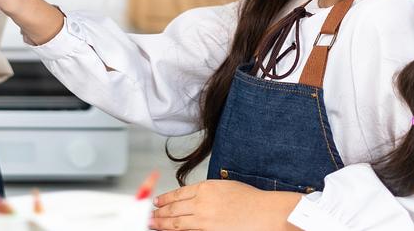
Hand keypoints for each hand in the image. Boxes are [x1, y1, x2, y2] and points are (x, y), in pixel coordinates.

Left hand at [149, 181, 300, 230]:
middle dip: (159, 212)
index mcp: (206, 187)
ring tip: (152, 224)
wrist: (265, 213)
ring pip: (176, 221)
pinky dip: (175, 230)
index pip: (178, 193)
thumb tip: (193, 198)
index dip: (165, 199)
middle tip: (149, 215)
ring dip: (161, 223)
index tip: (157, 202)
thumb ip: (207, 192)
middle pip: (174, 208)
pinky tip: (169, 230)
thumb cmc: (250, 200)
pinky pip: (187, 230)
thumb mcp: (225, 187)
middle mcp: (202, 202)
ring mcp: (204, 218)